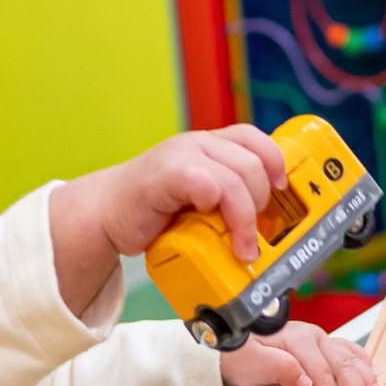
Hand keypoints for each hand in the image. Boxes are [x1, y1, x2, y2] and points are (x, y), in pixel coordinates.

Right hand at [48, 127, 288, 315]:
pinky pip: (206, 183)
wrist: (104, 214)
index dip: (275, 161)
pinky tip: (210, 227)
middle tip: (253, 233)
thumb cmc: (152, 211)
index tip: (281, 191)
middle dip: (261, 202)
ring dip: (245, 218)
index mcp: (208, 146)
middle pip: (252, 163)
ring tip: (242, 248)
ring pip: (235, 178)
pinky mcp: (164, 174)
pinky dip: (218, 207)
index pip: (254, 138)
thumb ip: (225, 199)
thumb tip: (268, 227)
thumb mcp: (198, 199)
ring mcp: (180, 156)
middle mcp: (197, 144)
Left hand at [220, 321, 385, 385]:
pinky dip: (366, 371)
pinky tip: (373, 385)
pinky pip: (353, 356)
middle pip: (344, 367)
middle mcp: (316, 337)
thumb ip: (278, 368)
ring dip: (369, 384)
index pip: (322, 373)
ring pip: (354, 361)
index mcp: (299, 339)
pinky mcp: (326, 349)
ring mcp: (324, 342)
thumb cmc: (244, 354)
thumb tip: (305, 381)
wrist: (240, 346)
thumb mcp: (251, 362)